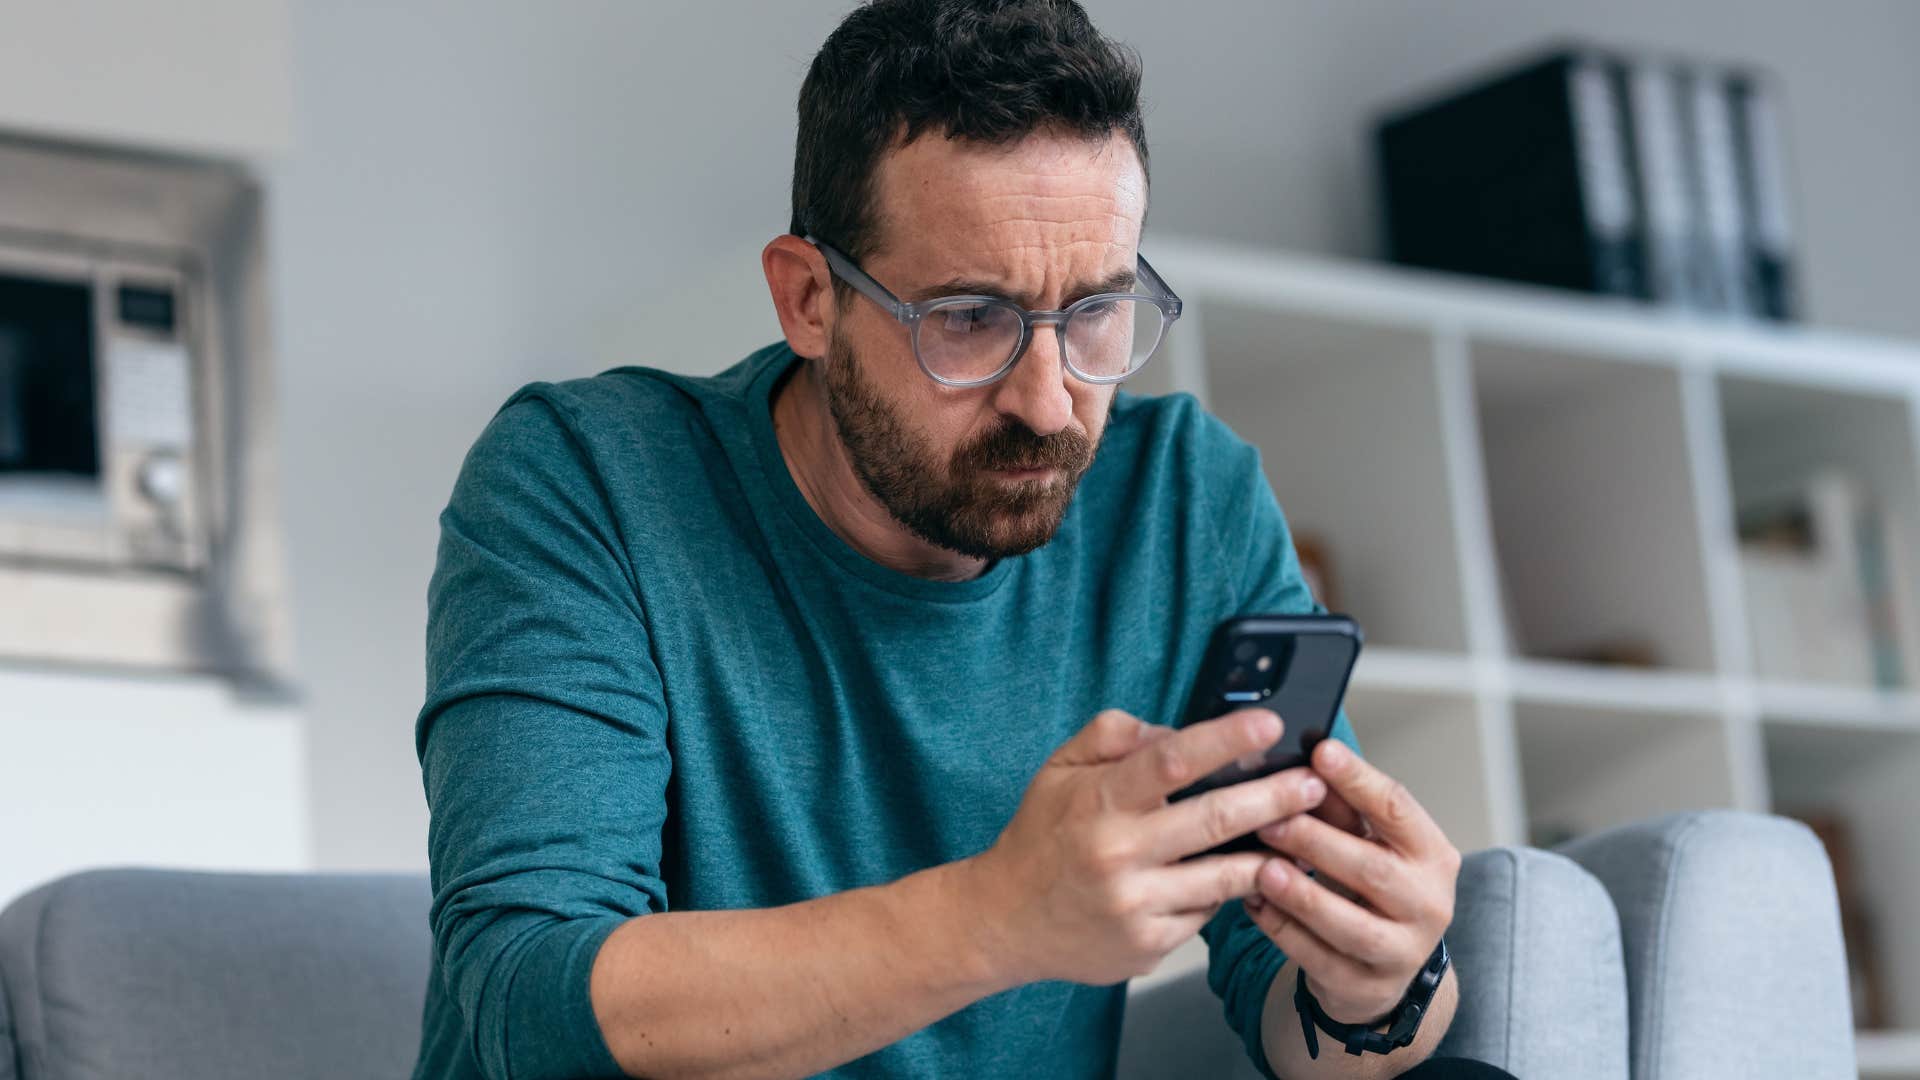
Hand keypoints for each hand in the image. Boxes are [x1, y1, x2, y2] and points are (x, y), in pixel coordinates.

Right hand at [967, 708, 1328, 985]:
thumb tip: (1174, 730)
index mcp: (1098, 802)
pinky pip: (1205, 912)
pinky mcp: (1148, 945)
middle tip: (1315, 784)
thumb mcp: (1059, 770)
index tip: (1268, 725)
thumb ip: (1112, 735)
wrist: (1004, 921)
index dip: (1225, 740)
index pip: (1171, 761)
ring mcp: (1135, 905)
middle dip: (1275, 798)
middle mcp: (1118, 854)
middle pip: (1214, 820)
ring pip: (1224, 876)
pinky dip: (1225, 892)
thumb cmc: (1041, 837)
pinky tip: (1243, 876)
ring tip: (1304, 833)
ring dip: (1270, 854)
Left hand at [1241, 738, 1459, 1025]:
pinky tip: (1254, 905)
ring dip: (1303, 895)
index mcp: (1431, 854)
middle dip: (1318, 842)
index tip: (1320, 752)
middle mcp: (1428, 904)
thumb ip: (1338, 808)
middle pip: (1373, 870)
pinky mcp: (1366, 987)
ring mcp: (1402, 952)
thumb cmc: (1373, 889)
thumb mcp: (1367, 843)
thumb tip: (1299, 760)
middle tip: (1270, 818)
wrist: (1386, 967)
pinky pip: (1320, 960)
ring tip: (1262, 869)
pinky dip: (1284, 932)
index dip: (1359, 779)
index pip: (1398, 809)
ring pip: (1351, 925)